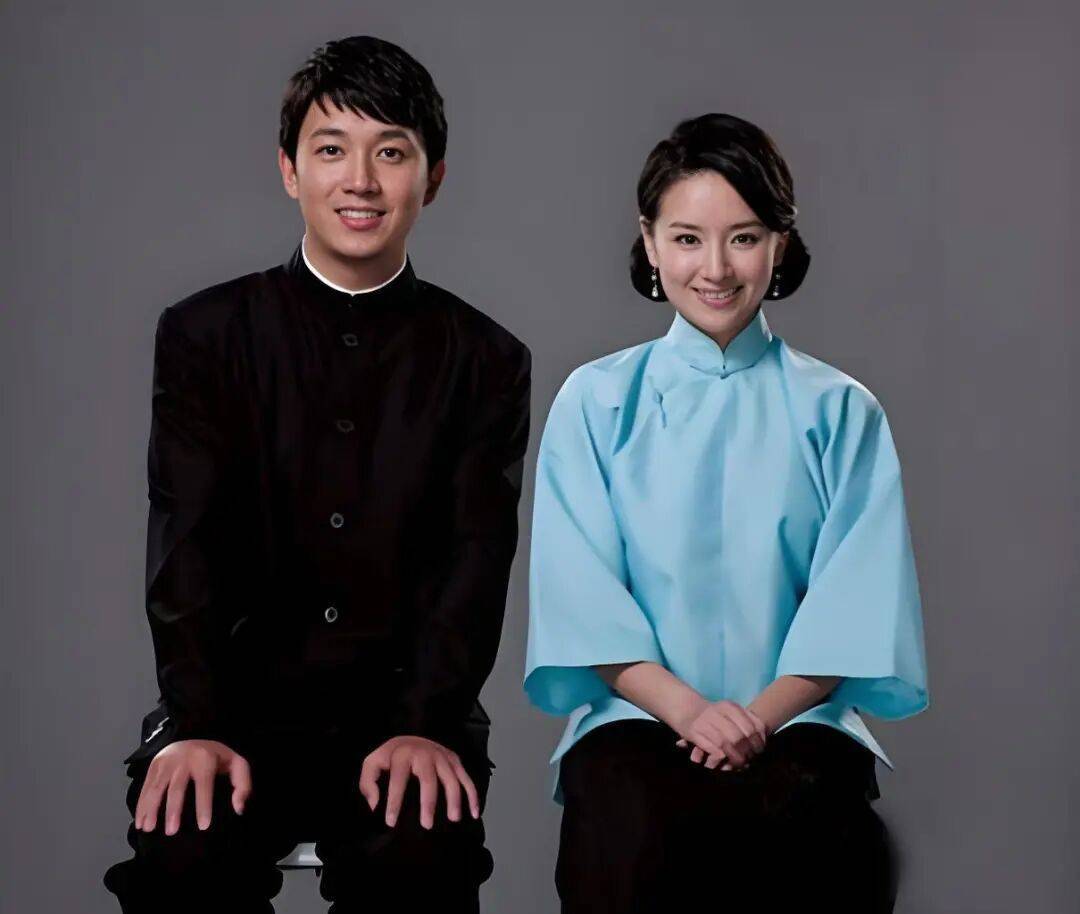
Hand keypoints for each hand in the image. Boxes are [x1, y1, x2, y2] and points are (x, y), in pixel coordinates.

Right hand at [134, 739, 251, 834]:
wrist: (193, 736)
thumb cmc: (216, 758)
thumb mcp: (236, 765)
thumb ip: (243, 786)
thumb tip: (239, 809)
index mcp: (205, 759)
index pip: (204, 784)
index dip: (204, 805)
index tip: (204, 826)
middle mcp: (183, 759)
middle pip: (177, 788)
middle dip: (174, 810)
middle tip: (172, 832)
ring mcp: (166, 761)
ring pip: (157, 787)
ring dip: (152, 809)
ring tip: (149, 829)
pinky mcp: (154, 765)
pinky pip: (146, 787)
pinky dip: (141, 804)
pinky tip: (140, 822)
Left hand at [359, 735, 479, 829]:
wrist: (409, 734)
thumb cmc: (391, 756)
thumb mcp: (372, 764)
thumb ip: (369, 784)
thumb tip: (375, 805)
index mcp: (402, 754)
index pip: (398, 779)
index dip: (394, 801)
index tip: (391, 822)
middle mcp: (424, 753)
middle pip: (428, 779)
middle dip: (428, 802)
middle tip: (427, 824)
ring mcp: (442, 755)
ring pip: (451, 777)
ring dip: (454, 798)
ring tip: (453, 819)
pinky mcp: (454, 759)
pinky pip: (466, 777)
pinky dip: (472, 794)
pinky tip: (474, 812)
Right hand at [675, 700, 767, 770]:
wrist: (687, 709)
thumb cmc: (715, 715)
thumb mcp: (732, 712)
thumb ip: (749, 720)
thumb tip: (764, 736)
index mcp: (730, 707)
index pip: (751, 726)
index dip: (758, 741)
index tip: (760, 750)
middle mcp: (717, 712)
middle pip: (739, 737)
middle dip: (747, 751)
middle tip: (751, 759)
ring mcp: (705, 722)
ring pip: (726, 744)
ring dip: (736, 757)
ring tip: (741, 763)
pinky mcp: (694, 732)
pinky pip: (712, 748)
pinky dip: (722, 757)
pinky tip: (727, 760)